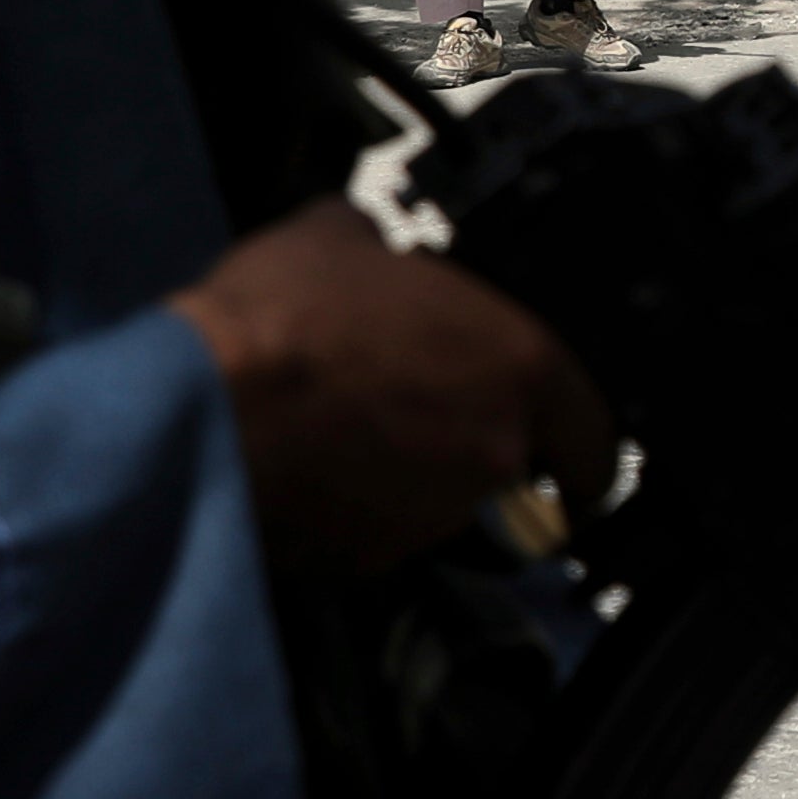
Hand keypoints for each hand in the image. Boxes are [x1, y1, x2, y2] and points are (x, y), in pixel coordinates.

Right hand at [171, 197, 612, 567]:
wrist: (204, 415)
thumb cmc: (281, 320)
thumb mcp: (335, 236)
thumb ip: (380, 247)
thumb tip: (368, 244)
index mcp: (520, 366)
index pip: (594, 432)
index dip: (571, 439)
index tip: (555, 443)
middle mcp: (499, 450)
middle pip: (522, 472)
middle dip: (480, 455)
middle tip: (422, 423)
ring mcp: (439, 516)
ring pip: (454, 509)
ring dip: (417, 484)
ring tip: (349, 440)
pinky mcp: (373, 562)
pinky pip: (383, 539)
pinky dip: (358, 516)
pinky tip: (313, 476)